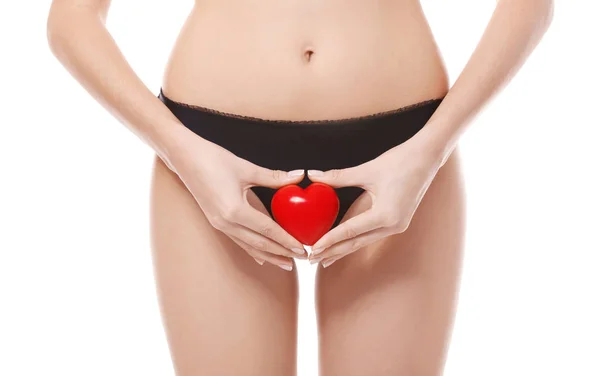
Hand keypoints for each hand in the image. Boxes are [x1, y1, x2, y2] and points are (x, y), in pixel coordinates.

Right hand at [167, 130, 307, 270]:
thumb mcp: (247, 168)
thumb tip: (299, 176)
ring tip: (287, 264)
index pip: (267, 230)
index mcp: (235, 210)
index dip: (287, 240)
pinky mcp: (216, 222)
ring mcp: (219, 224)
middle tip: (302, 258)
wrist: (184, 158)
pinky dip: (253, 250)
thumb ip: (274, 176)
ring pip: (249, 246)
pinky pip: (239, 241)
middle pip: (259, 244)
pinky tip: (262, 258)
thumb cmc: (213, 159)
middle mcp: (226, 223)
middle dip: (282, 253)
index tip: (302, 248)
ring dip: (269, 256)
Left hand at [307, 135, 444, 266]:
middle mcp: (393, 225)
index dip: (330, 240)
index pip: (350, 232)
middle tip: (312, 260)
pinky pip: (372, 234)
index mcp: (386, 215)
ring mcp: (398, 225)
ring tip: (324, 257)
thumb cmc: (399, 161)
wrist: (427, 157)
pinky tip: (343, 243)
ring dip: (344, 249)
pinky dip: (356, 239)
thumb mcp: (366, 170)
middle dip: (334, 252)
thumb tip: (312, 175)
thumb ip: (338, 176)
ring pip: (364, 241)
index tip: (313, 249)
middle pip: (357, 243)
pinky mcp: (398, 221)